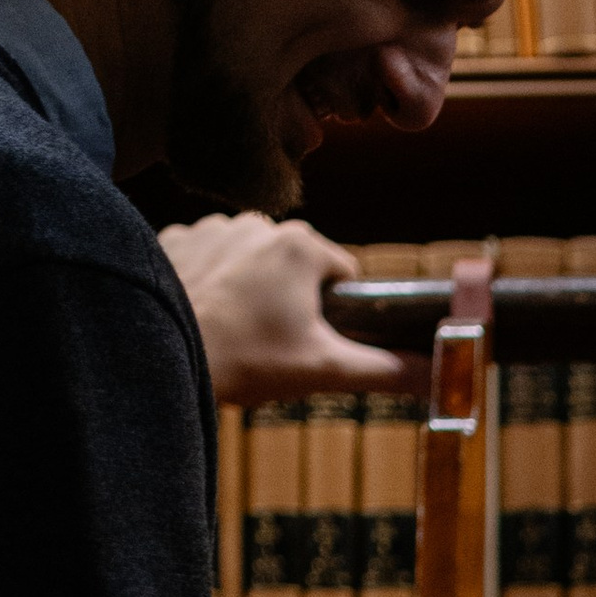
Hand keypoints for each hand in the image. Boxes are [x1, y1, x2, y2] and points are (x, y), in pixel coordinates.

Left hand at [160, 211, 428, 406]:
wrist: (155, 354)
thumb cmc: (243, 360)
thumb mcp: (324, 370)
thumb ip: (387, 370)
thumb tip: (440, 375)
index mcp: (303, 245)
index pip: (343, 275)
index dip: (336, 316)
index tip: (310, 342)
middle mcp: (259, 221)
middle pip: (295, 268)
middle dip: (289, 305)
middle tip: (268, 347)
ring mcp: (212, 226)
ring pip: (249, 265)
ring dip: (246, 295)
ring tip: (229, 336)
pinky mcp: (173, 239)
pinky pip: (205, 263)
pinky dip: (206, 289)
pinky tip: (198, 319)